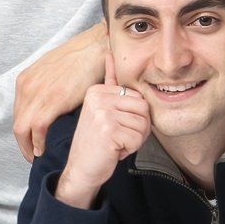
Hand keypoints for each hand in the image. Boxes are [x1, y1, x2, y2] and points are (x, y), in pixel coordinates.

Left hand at [14, 23, 108, 162]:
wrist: (95, 49)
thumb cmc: (79, 59)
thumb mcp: (52, 71)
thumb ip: (44, 88)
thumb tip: (46, 106)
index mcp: (25, 79)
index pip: (18, 113)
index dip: (22, 130)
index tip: (29, 141)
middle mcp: (26, 86)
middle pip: (17, 123)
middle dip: (22, 143)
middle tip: (31, 154)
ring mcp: (37, 93)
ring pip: (22, 129)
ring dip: (28, 147)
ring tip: (37, 155)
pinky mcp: (52, 101)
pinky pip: (37, 128)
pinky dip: (38, 142)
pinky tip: (43, 149)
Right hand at [55, 49, 151, 206]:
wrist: (81, 170)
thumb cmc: (95, 142)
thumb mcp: (101, 109)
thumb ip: (110, 84)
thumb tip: (110, 53)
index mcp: (97, 90)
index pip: (138, 97)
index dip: (133, 117)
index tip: (114, 126)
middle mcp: (98, 98)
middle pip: (143, 108)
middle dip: (138, 128)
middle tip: (117, 137)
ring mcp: (102, 114)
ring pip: (143, 125)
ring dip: (133, 140)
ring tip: (114, 143)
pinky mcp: (108, 131)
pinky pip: (138, 139)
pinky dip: (130, 150)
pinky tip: (113, 151)